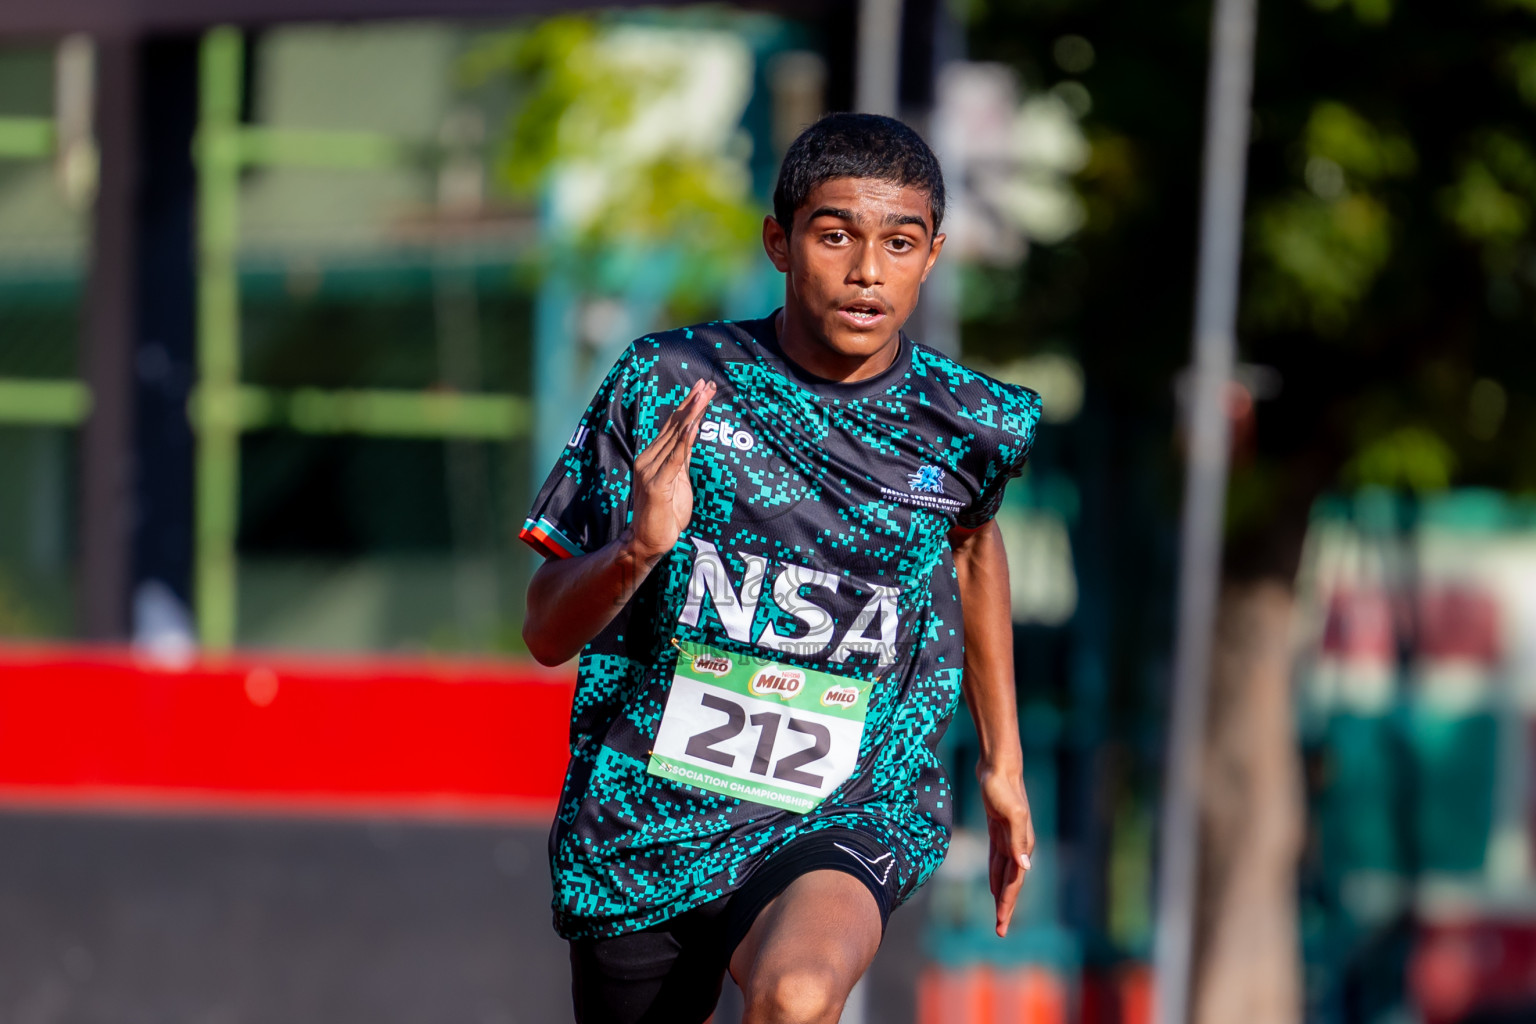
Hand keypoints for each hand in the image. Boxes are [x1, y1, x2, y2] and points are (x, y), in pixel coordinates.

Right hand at [628, 379, 716, 561]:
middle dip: (692, 403)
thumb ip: (681, 460)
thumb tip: (690, 438)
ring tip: (704, 395)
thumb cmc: (664, 515)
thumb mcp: (678, 482)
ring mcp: (650, 470)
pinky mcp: (656, 484)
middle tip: (706, 383)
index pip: (673, 426)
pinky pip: (675, 458)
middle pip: (674, 425)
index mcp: (653, 457)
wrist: (648, 541)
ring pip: (675, 437)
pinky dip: (685, 440)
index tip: (702, 387)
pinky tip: (693, 425)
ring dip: (691, 414)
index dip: (688, 406)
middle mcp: (648, 459)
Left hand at [979, 764, 1034, 937]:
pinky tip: (992, 886)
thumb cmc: (1003, 788)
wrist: (997, 766)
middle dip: (1006, 907)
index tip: (1000, 924)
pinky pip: (997, 860)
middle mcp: (1019, 845)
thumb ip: (1018, 840)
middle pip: (1011, 883)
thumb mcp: (1010, 813)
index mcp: (1023, 845)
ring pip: (1005, 874)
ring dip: (1001, 894)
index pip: (1015, 882)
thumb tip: (1025, 866)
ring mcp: (1009, 838)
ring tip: (998, 915)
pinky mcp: (998, 830)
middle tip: (1000, 931)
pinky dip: (994, 875)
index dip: (1008, 904)